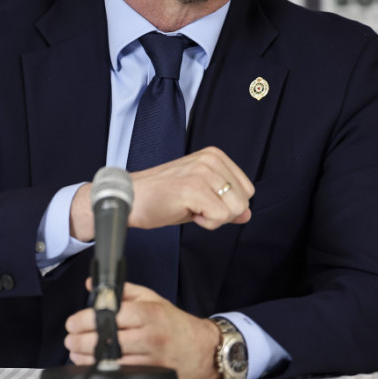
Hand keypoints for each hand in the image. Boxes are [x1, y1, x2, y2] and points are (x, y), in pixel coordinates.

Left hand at [65, 281, 220, 378]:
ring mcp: (150, 359)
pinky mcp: (151, 375)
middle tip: (69, 339)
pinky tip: (91, 364)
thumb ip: (121, 290)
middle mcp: (149, 336)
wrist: (201, 348)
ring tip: (75, 352)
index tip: (72, 322)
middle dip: (80, 340)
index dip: (85, 319)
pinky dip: (101, 370)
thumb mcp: (151, 298)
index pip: (110, 315)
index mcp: (148, 313)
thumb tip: (93, 285)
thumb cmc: (173, 321)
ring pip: (110, 360)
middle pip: (106, 339)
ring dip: (86, 358)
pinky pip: (120, 374)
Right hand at [70, 147, 253, 241]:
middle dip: (222, 212)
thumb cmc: (160, 196)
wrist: (129, 198)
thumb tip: (247, 214)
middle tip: (194, 205)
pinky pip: (220, 217)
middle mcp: (211, 159)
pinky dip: (205, 222)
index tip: (201, 200)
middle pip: (244, 200)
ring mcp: (203, 172)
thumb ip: (226, 203)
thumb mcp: (200, 197)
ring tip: (189, 206)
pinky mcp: (194, 188)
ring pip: (235, 209)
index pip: (247, 189)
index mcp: (214, 156)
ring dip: (213, 218)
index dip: (226, 204)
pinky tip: (185, 210)